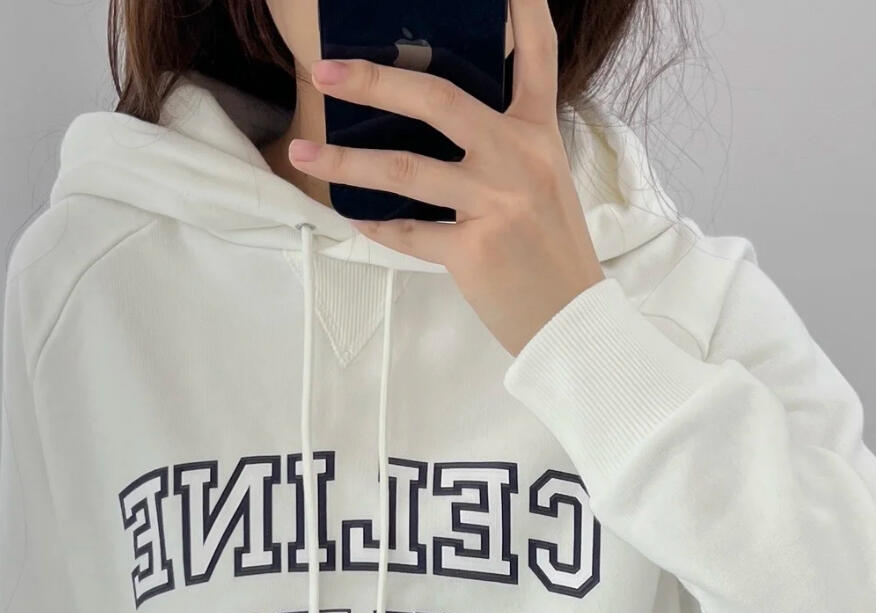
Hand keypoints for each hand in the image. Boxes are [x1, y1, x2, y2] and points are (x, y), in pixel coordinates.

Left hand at [288, 0, 604, 357]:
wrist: (570, 320)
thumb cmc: (550, 251)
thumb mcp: (542, 180)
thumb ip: (501, 144)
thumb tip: (437, 118)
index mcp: (538, 133)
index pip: (535, 53)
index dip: (520, 8)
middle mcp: (518, 158)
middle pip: (439, 100)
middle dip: (376, 80)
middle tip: (326, 71)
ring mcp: (496, 203)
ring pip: (406, 170)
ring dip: (347, 162)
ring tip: (305, 153)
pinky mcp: (475, 251)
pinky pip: (410, 232)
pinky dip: (378, 226)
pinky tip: (353, 218)